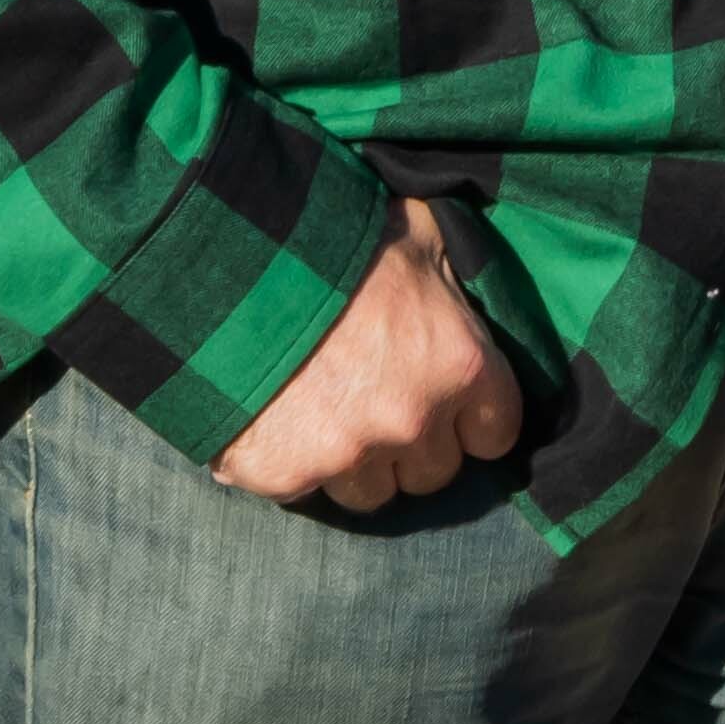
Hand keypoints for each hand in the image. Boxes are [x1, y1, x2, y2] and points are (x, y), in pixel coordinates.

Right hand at [215, 195, 528, 508]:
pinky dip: (289, 462)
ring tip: (324, 412)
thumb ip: (448, 274)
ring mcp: (348, 454)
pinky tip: (275, 419)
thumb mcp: (416, 231)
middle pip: (434, 472)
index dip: (470, 418)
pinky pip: (302, 490)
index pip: (495, 432)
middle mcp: (413, 420)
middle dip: (410, 443)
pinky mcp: (285, 474)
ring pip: (370, 492)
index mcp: (461, 364)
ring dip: (355, 463)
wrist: (229, 255)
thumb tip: (462, 284)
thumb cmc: (333, 235)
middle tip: (375, 400)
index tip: (443, 401)